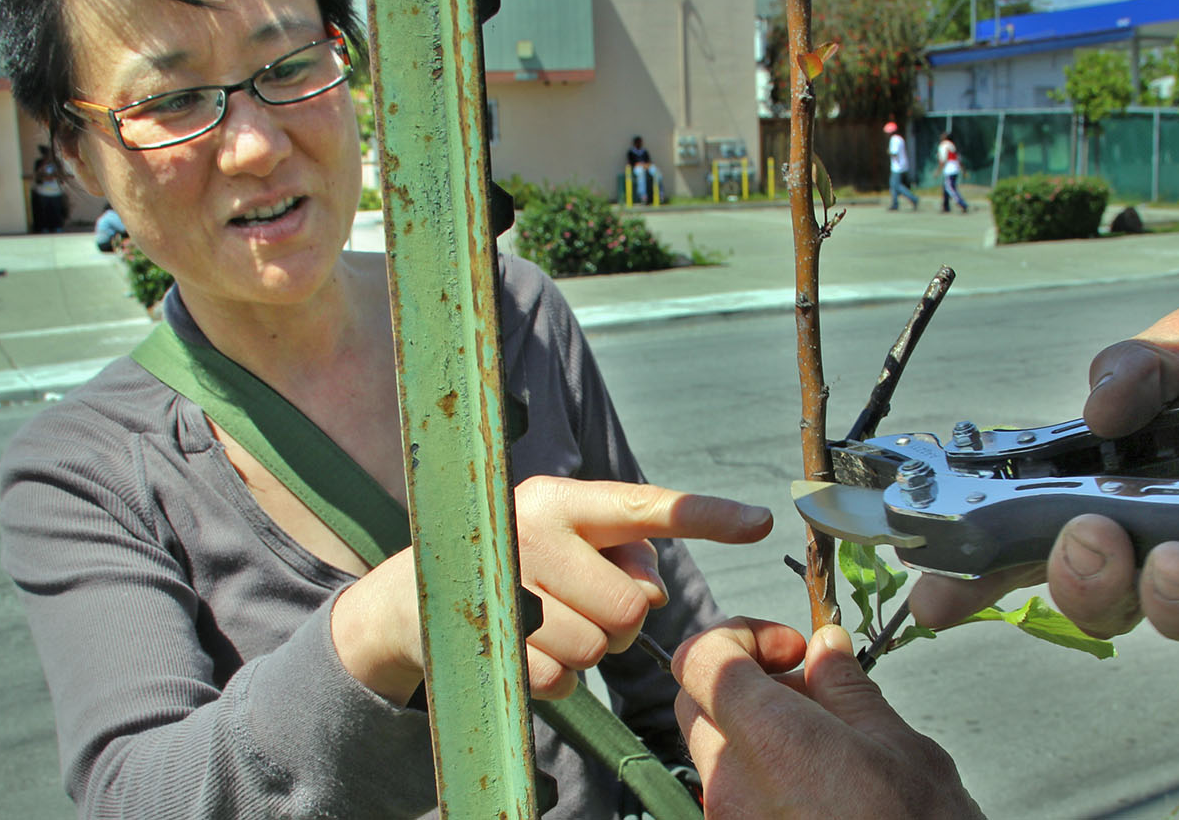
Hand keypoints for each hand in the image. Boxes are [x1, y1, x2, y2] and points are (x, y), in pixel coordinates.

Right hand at [333, 478, 772, 702]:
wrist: (415, 595)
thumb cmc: (520, 560)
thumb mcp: (568, 537)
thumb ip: (625, 553)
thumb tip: (652, 594)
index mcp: (563, 500)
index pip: (648, 505)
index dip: (708, 516)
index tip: (762, 521)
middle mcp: (533, 531)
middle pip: (632, 606)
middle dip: (619, 619)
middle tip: (583, 604)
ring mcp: (508, 586)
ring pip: (598, 647)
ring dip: (585, 648)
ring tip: (546, 622)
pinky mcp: (490, 638)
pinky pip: (561, 678)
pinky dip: (553, 674)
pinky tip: (524, 646)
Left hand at [673, 618, 981, 818]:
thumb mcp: (898, 747)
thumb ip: (846, 688)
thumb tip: (826, 647)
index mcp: (767, 738)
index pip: (698, 658)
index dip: (738, 635)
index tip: (789, 647)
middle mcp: (729, 782)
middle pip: (697, 702)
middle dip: (744, 681)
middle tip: (808, 689)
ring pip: (713, 749)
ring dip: (753, 728)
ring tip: (823, 740)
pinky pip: (730, 792)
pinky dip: (759, 771)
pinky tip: (816, 780)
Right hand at [911, 294, 1178, 641]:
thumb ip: (1143, 365)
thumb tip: (1096, 410)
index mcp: (1118, 474)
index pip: (1030, 530)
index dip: (977, 570)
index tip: (934, 596)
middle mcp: (1162, 526)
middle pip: (1090, 590)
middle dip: (1076, 580)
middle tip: (1091, 538)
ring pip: (1169, 616)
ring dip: (1160, 599)